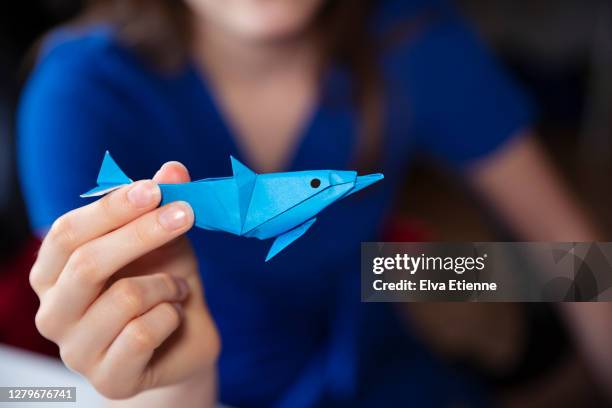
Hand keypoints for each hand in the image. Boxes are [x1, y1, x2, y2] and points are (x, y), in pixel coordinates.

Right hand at [30, 162, 219, 398]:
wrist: (182, 340)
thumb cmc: (162, 283)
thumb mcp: (163, 238)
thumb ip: (161, 204)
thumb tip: (173, 167)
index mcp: (52, 273)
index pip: (67, 233)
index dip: (112, 208)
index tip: (156, 188)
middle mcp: (52, 312)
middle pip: (87, 263)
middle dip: (143, 233)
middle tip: (186, 213)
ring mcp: (75, 351)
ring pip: (123, 298)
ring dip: (166, 285)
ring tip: (176, 288)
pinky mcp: (108, 380)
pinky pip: (142, 334)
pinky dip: (171, 316)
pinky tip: (174, 317)